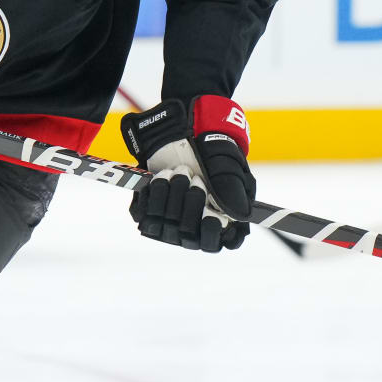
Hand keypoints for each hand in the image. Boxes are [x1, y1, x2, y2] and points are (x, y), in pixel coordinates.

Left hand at [119, 96, 255, 252]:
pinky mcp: (146, 212)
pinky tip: (161, 177)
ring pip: (164, 226)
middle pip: (187, 236)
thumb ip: (234, 194)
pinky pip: (143, 214)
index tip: (212, 218)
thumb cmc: (213, 157)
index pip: (213, 244)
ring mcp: (167, 223)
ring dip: (172, 195)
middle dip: (191, 203)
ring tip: (179, 172)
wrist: (184, 137)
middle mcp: (190, 229)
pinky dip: (153, 193)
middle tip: (195, 178)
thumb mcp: (230, 171)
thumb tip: (238, 216)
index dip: (211, 235)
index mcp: (216, 225)